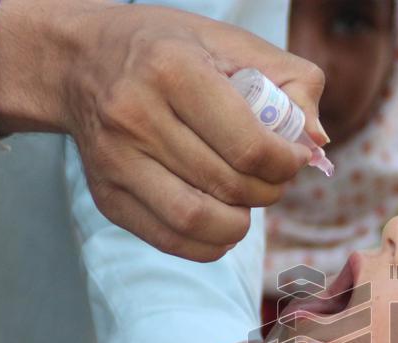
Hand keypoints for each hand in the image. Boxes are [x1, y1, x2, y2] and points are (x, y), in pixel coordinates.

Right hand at [0, 0, 326, 261]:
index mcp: (173, 70)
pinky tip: (222, 221)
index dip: (287, 165)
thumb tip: (317, 142)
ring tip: (247, 200)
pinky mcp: (106, 196)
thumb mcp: (231, 43)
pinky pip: (172, 241)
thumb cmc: (170, 51)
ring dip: (241, 222)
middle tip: (272, 178)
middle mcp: (136, 116)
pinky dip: (210, 243)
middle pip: (230, 186)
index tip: (293, 158)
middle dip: (269, 191)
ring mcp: (115, 161)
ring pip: (200, 222)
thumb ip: (291, 81)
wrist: (80, 62)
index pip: (249, 147)